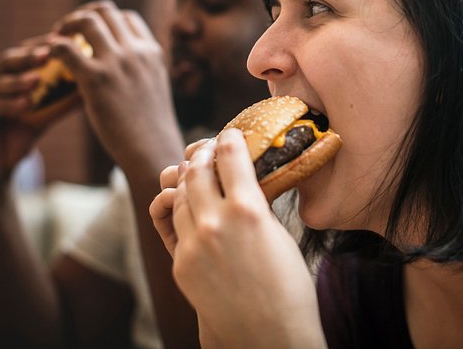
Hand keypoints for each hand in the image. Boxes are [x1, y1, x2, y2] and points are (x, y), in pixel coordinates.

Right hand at [0, 39, 49, 188]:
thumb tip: (91, 89)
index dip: (40, 45)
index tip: (62, 39)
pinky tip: (25, 105)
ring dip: (17, 81)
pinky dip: (7, 105)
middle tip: (49, 52)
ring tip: (37, 79)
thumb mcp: (42, 117)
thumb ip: (60, 102)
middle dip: (27, 56)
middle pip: (5, 61)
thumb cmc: (16, 138)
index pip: (21, 52)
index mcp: (2, 76)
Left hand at [50, 0, 183, 174]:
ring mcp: (117, 62)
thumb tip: (122, 68)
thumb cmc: (150, 128)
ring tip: (54, 40)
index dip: (105, 20)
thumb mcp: (152, 90)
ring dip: (66, 26)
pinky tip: (49, 59)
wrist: (151, 150)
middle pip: (105, 11)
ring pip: (86, 21)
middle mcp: (136, 51)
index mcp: (152, 52)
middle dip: (82, 16)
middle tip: (66, 32)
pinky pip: (66, 48)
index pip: (127, 17)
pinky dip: (54, 47)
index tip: (90, 34)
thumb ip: (139, 71)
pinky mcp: (96, 79)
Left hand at [161, 129, 326, 347]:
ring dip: (188, 179)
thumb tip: (244, 176)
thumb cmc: (288, 285)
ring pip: (179, 193)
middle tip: (208, 150)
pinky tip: (191, 206)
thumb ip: (257, 201)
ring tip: (196, 174)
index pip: (229, 154)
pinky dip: (182, 209)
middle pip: (196, 168)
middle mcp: (215, 221)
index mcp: (248, 208)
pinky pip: (174, 224)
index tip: (230, 135)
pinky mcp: (179, 263)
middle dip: (202, 153)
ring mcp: (193, 243)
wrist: (269, 335)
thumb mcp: (279, 232)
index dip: (229, 138)